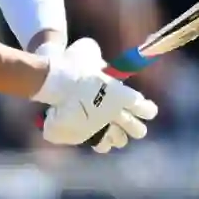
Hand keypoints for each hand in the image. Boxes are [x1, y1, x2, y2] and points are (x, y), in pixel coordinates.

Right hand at [34, 39, 158, 151]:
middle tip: (122, 119)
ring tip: (107, 128)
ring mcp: (101, 128)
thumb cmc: (72, 65)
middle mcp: (116, 115)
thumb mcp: (89, 52)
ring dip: (116, 135)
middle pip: (138, 131)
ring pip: (120, 141)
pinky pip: (99, 145)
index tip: (140, 106)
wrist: (51, 82)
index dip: (146, 109)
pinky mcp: (84, 137)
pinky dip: (97, 141)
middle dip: (133, 127)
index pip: (146, 110)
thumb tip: (100, 66)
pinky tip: (91, 132)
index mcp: (123, 96)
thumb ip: (100, 63)